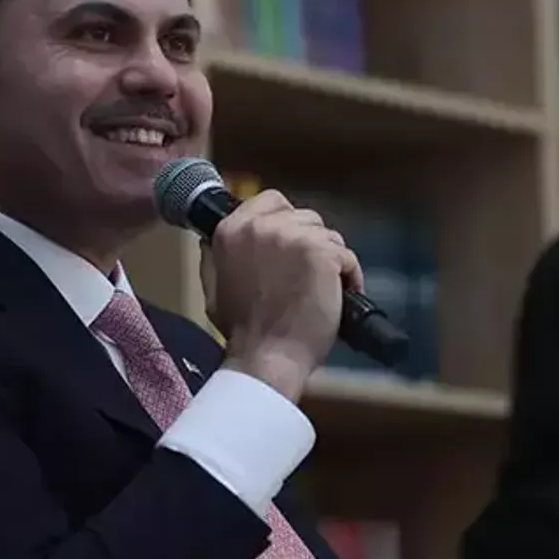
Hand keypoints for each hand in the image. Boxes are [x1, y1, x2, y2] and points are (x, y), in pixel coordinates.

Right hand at [205, 189, 362, 400]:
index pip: (270, 201)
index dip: (286, 221)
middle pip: (304, 217)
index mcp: (231, 229)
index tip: (291, 245)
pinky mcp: (321, 253)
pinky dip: (348, 277)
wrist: (266, 357)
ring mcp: (293, 236)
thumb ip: (214, 256)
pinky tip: (340, 297)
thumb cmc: (242, 331)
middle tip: (306, 275)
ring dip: (330, 260)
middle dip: (310, 242)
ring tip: (322, 289)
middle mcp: (260, 225)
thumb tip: (210, 238)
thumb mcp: (212, 287)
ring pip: (328, 235)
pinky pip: (346, 256)